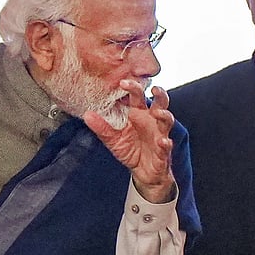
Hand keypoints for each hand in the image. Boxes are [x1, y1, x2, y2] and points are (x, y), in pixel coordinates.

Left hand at [84, 80, 174, 202]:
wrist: (142, 172)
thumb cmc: (130, 150)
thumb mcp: (112, 139)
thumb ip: (102, 127)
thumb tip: (87, 115)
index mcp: (138, 114)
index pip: (137, 96)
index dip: (133, 87)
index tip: (123, 82)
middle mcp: (151, 120)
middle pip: (159, 102)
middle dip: (159, 93)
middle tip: (152, 88)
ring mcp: (159, 134)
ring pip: (167, 120)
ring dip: (165, 115)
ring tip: (158, 113)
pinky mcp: (163, 150)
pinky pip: (166, 145)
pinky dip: (165, 143)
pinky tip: (163, 142)